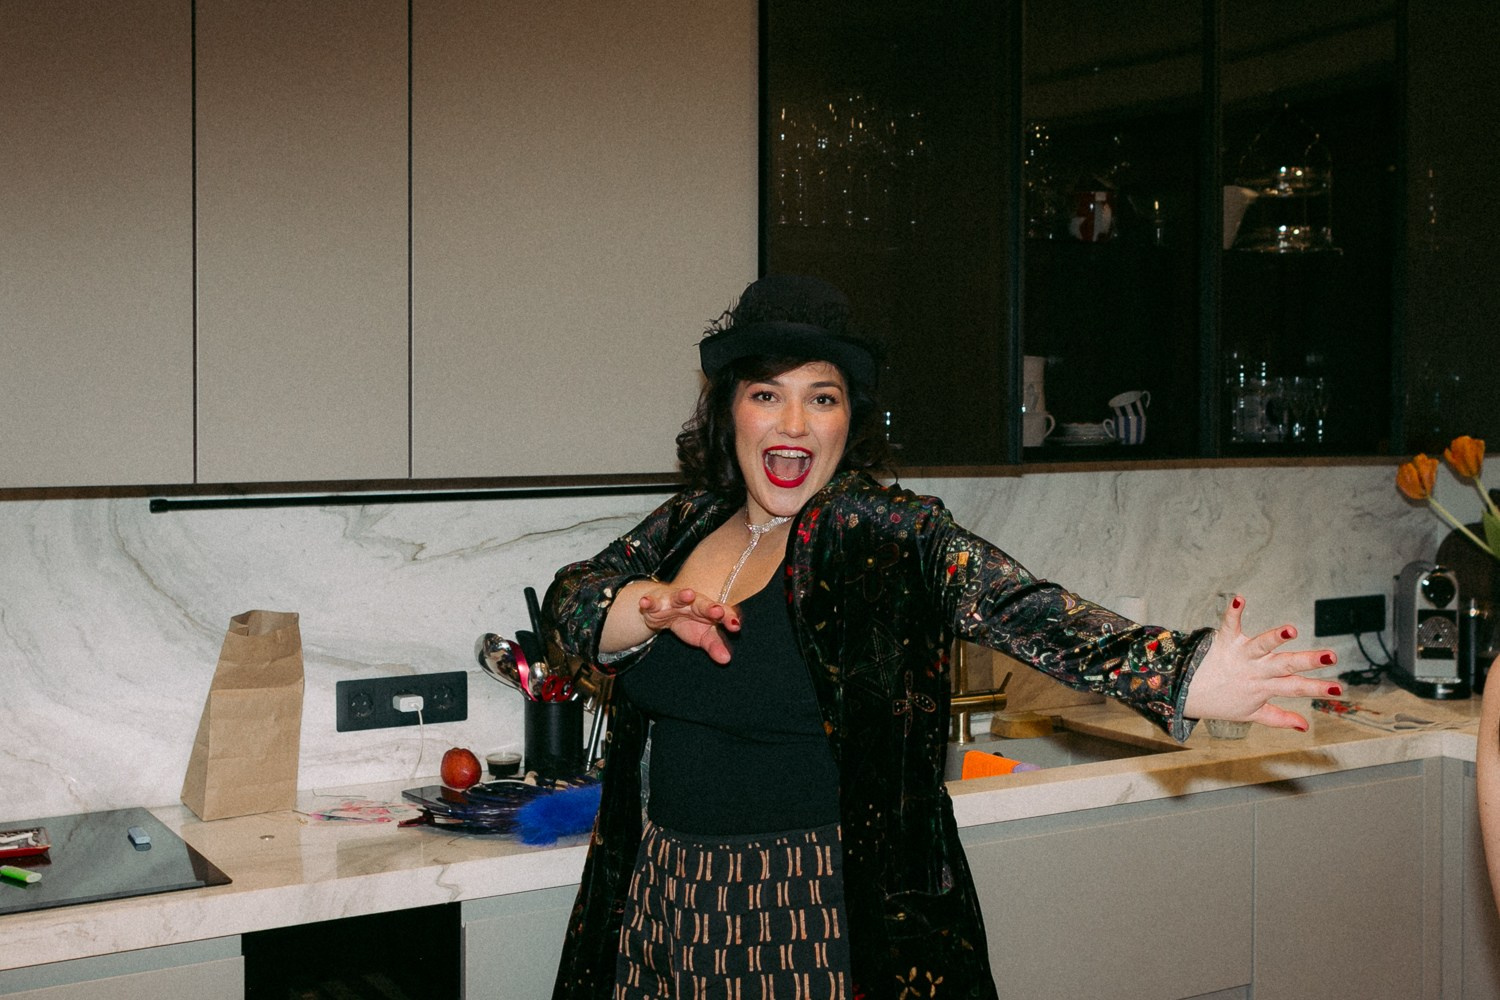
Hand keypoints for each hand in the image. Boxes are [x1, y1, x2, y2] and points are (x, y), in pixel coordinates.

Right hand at [635, 584, 739, 664]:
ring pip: (679, 597)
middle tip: (718, 612)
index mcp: (709, 610)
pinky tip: (645, 602)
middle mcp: (694, 602)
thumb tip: (726, 659)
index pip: (722, 612)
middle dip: (710, 608)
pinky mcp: (656, 604)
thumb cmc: (689, 621)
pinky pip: (653, 602)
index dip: (729, 618)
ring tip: (688, 594)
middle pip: (704, 604)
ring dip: (683, 595)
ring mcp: (674, 601)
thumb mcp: (703, 636)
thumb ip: (715, 646)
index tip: (735, 627)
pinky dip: (649, 601)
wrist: (663, 607)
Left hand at [1182, 594, 1339, 730]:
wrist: (1186, 694)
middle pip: (1285, 664)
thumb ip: (1280, 718)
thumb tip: (1305, 726)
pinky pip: (1230, 625)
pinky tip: (1239, 598)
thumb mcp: (1252, 714)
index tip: (1339, 689)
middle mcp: (1255, 670)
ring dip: (1276, 637)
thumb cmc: (1223, 702)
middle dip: (1309, 660)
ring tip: (1291, 630)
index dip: (1317, 689)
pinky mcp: (1224, 641)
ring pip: (1262, 645)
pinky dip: (1234, 611)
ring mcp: (1240, 654)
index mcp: (1265, 686)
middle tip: (1331, 656)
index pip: (1296, 688)